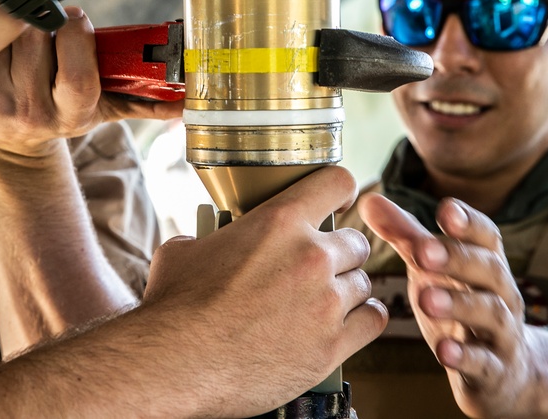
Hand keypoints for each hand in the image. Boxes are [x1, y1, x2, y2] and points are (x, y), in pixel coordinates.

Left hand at [0, 6, 181, 158]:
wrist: (5, 141)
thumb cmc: (61, 108)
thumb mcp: (102, 108)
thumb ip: (143, 101)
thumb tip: (186, 103)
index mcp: (67, 117)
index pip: (77, 75)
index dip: (77, 40)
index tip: (78, 20)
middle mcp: (27, 117)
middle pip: (34, 40)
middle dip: (42, 19)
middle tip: (45, 20)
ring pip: (1, 34)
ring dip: (11, 22)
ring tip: (19, 33)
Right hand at [141, 166, 387, 415]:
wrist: (175, 364)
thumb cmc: (175, 308)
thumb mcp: (185, 250)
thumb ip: (210, 238)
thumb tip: (204, 243)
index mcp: (278, 222)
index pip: (337, 183)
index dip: (340, 191)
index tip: (338, 203)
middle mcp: (310, 257)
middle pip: (356, 241)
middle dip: (339, 252)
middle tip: (317, 268)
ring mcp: (325, 303)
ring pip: (363, 283)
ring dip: (346, 290)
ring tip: (321, 302)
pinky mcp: (331, 346)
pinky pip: (373, 321)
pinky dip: (361, 321)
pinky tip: (345, 323)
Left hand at [359, 193, 547, 417]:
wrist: (502, 372)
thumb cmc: (460, 307)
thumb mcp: (433, 270)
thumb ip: (406, 237)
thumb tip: (370, 201)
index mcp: (485, 263)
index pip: (485, 236)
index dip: (468, 222)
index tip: (445, 210)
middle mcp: (500, 293)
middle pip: (488, 269)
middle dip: (456, 257)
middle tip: (422, 251)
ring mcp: (501, 332)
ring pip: (490, 313)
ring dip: (459, 304)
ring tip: (426, 298)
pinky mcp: (494, 369)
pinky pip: (485, 362)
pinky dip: (465, 356)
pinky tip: (444, 351)